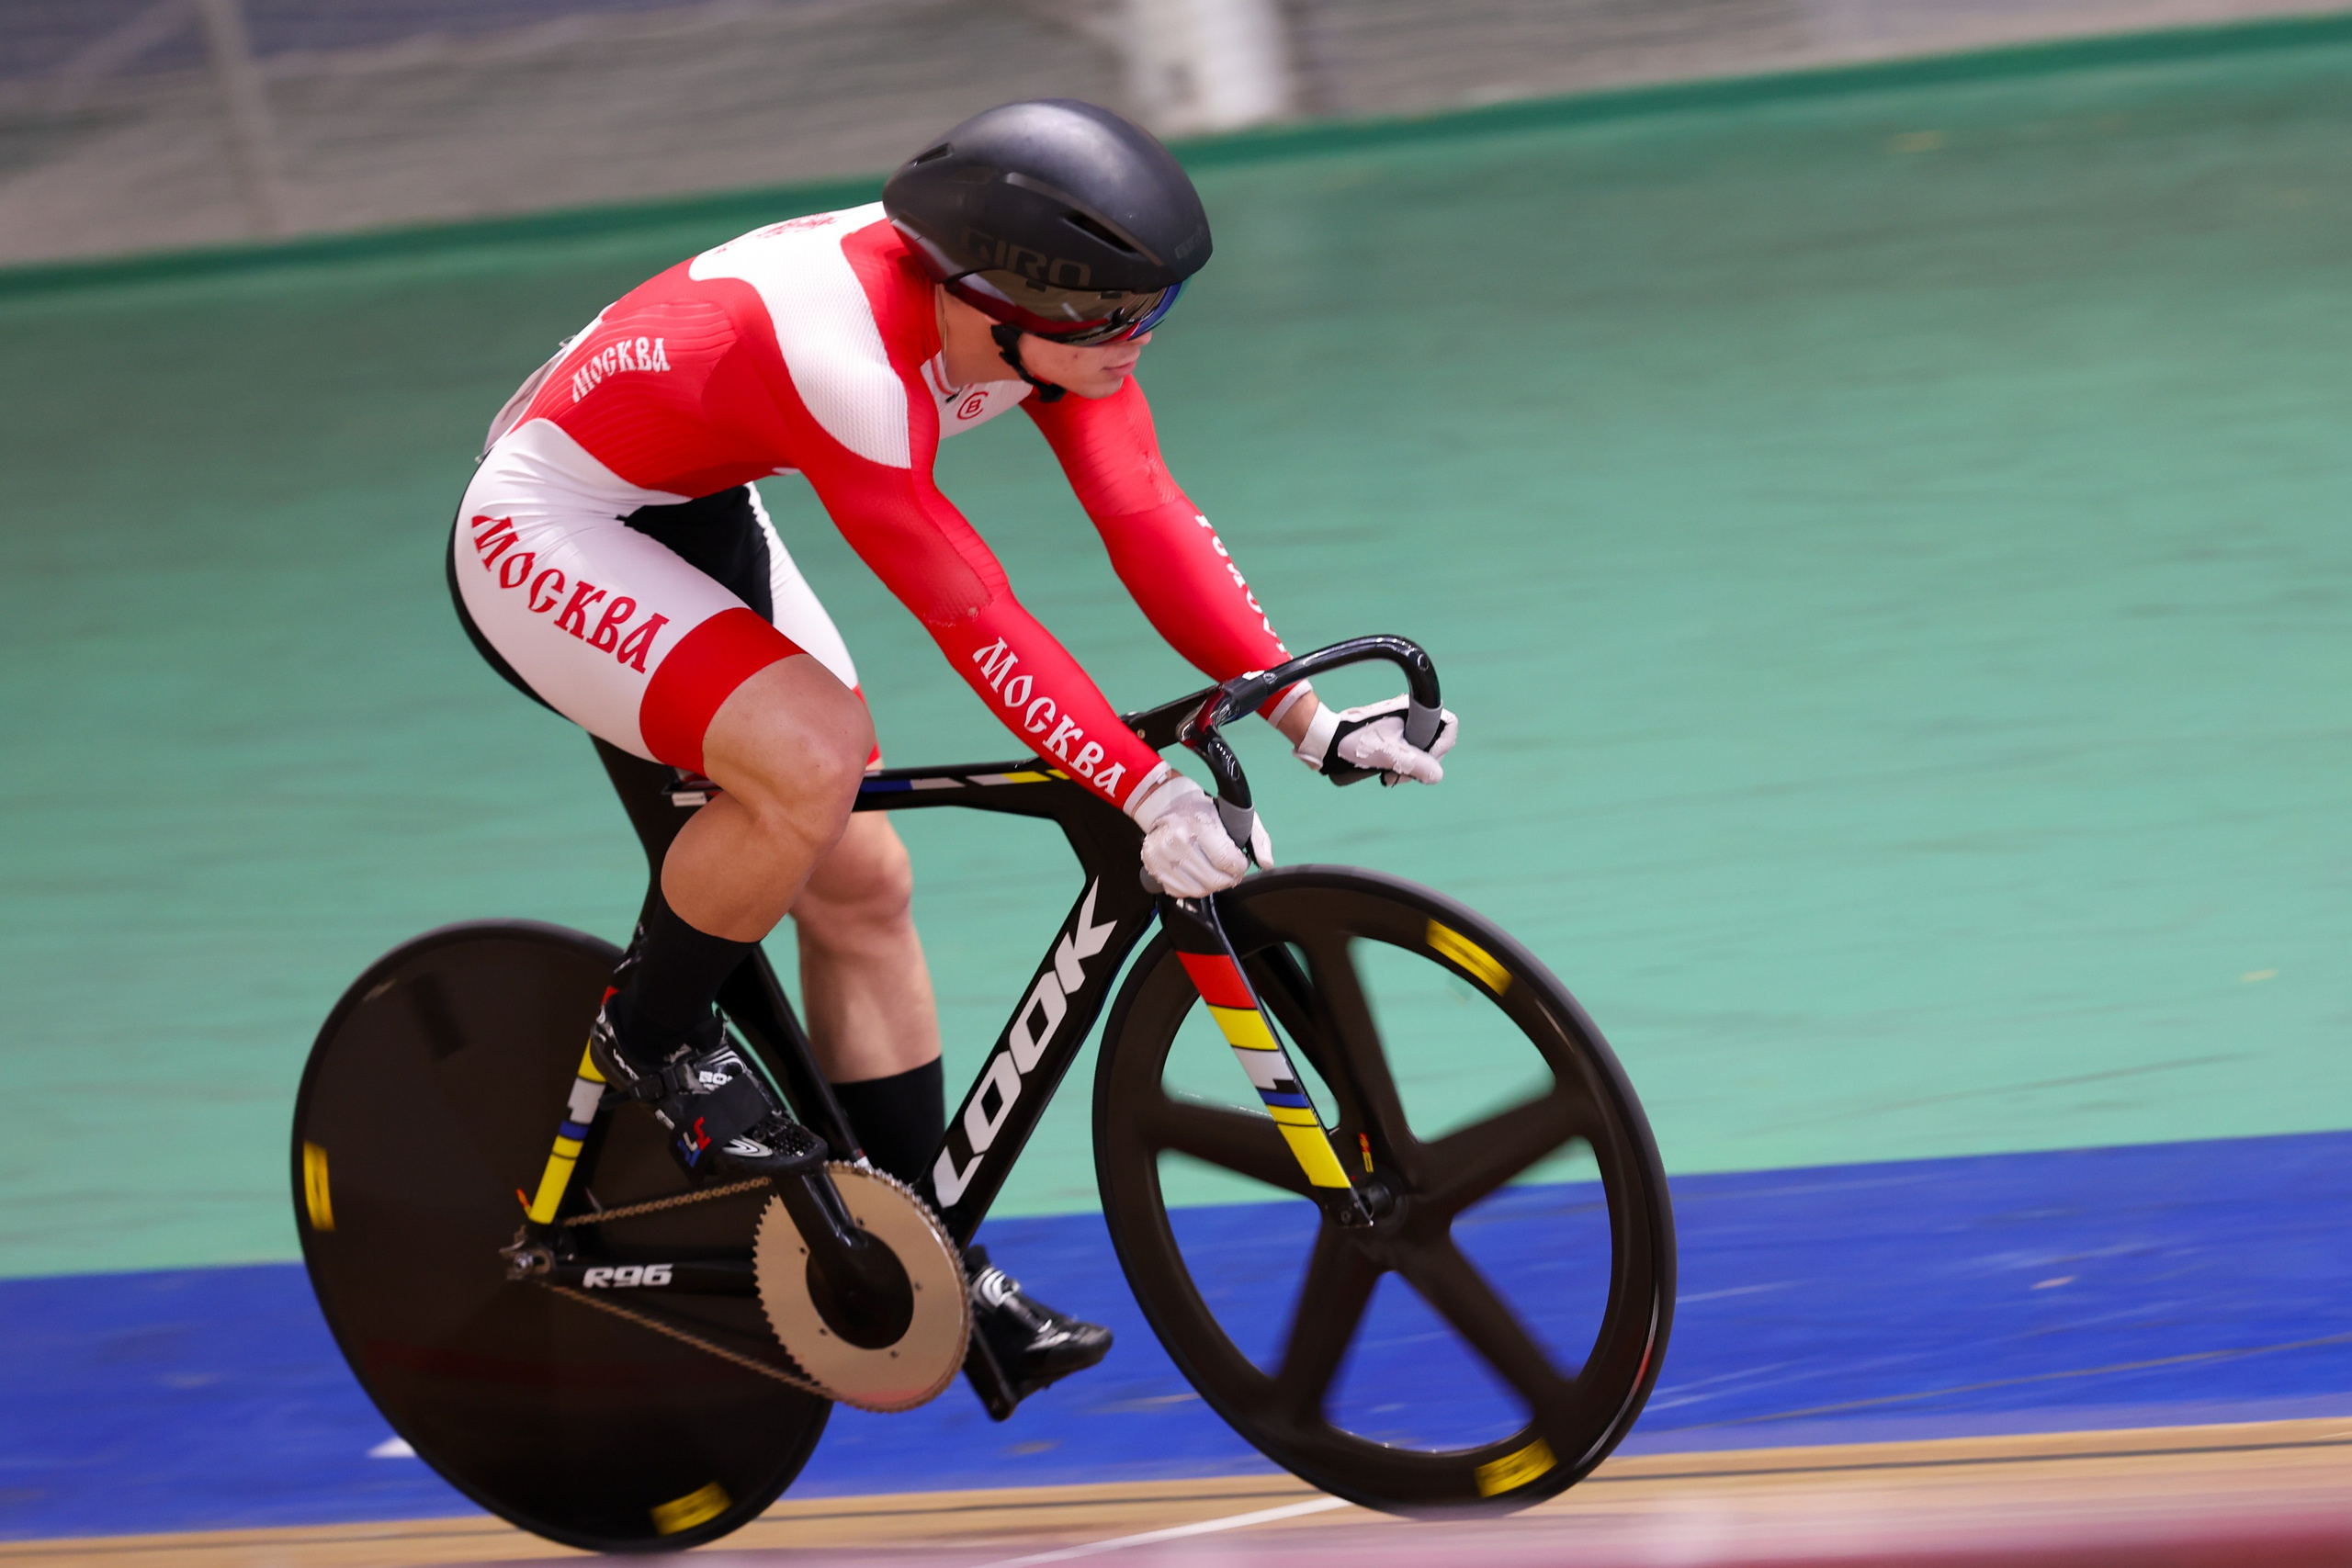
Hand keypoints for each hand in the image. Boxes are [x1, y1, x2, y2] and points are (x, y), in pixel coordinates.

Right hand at [1130, 775, 1271, 897]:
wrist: (1167, 804)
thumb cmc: (1205, 811)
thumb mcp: (1237, 814)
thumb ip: (1258, 838)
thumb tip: (1266, 864)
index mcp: (1199, 823)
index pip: (1227, 861)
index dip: (1240, 867)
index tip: (1239, 861)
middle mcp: (1177, 840)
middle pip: (1214, 880)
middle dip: (1228, 878)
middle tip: (1228, 868)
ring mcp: (1161, 855)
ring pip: (1198, 890)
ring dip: (1211, 885)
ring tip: (1213, 870)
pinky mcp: (1152, 867)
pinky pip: (1180, 892)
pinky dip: (1192, 887)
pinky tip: (1195, 872)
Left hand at [1293, 694, 1459, 784]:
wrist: (1327, 741)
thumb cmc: (1354, 741)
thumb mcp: (1390, 754)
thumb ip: (1417, 765)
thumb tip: (1437, 775)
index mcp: (1413, 710)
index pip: (1449, 724)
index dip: (1444, 745)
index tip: (1428, 761)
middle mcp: (1411, 716)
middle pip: (1435, 742)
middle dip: (1424, 762)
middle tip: (1404, 774)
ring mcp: (1401, 727)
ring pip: (1421, 751)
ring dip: (1411, 768)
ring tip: (1391, 776)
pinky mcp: (1391, 738)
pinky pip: (1407, 754)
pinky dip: (1401, 766)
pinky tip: (1386, 774)